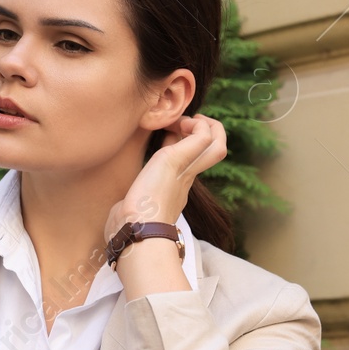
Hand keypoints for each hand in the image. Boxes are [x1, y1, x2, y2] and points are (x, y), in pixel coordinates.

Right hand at [104, 113, 226, 240]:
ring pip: (182, 160)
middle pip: (204, 152)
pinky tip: (148, 154)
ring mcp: (166, 188)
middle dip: (200, 131)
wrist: (134, 229)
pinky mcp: (149, 195)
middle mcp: (183, 178)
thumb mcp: (174, 160)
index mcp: (191, 168)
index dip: (205, 125)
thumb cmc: (153, 196)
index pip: (214, 144)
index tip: (184, 119)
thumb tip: (200, 125)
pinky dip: (161, 156)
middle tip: (183, 120)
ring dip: (179, 141)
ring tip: (166, 130)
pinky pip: (162, 171)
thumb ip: (193, 141)